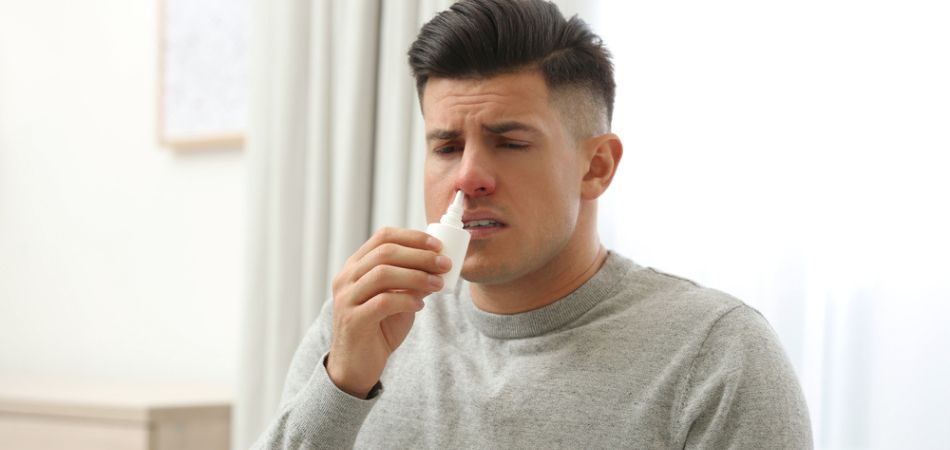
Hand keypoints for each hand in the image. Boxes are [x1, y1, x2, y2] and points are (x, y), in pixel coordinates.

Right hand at [326, 227, 450, 397]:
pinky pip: (382, 302)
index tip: (438, 245)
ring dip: (417, 276)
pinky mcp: (353, 320)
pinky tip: (420, 305)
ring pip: (383, 274)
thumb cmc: (378, 329)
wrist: (357, 367)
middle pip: (385, 252)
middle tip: (444, 264)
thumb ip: (413, 283)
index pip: (383, 237)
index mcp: (356, 266)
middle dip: (420, 256)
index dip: (413, 237)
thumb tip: (440, 265)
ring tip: (438, 284)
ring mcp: (346, 298)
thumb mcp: (398, 300)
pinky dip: (406, 300)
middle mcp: (347, 278)